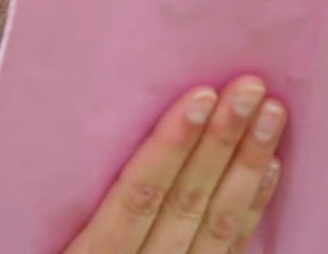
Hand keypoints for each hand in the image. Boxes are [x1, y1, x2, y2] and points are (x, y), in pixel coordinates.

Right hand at [63, 74, 287, 253]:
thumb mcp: (55, 249)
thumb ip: (87, 214)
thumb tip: (122, 150)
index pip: (137, 198)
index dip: (170, 147)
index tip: (199, 97)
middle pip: (187, 204)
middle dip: (222, 142)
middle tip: (251, 89)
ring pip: (217, 224)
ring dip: (248, 166)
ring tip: (272, 116)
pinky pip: (230, 251)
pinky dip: (253, 208)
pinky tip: (270, 170)